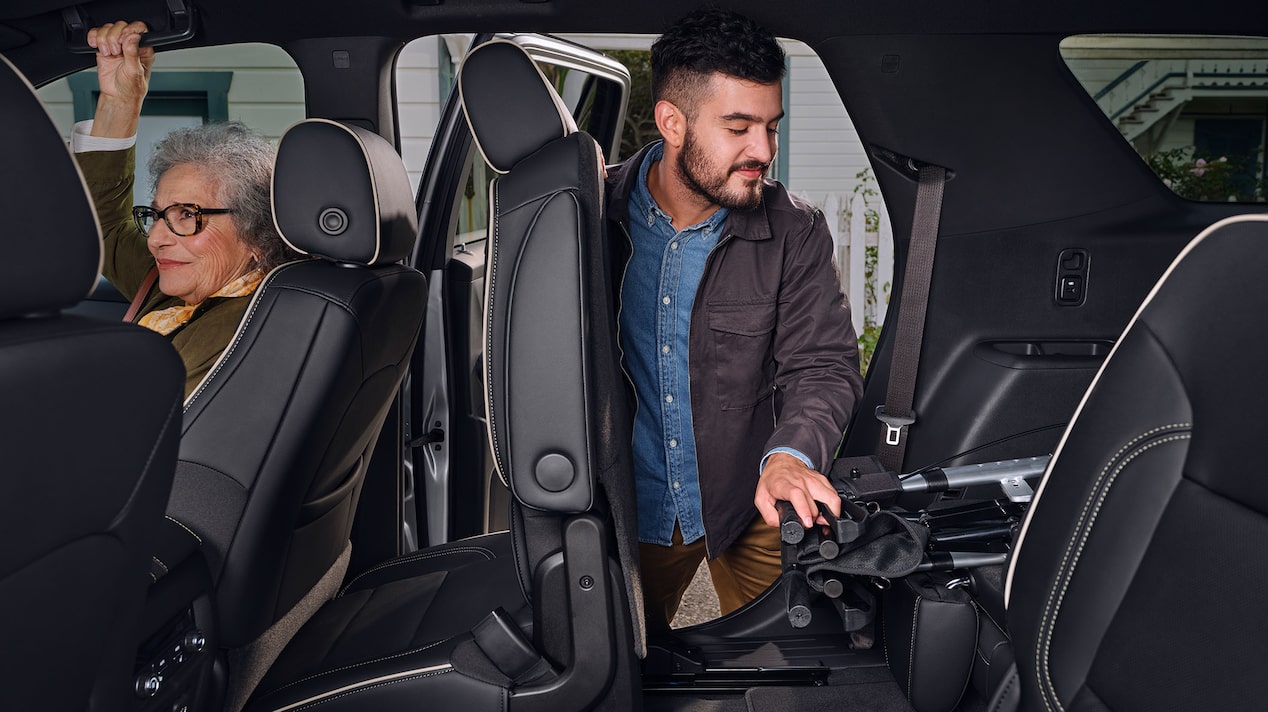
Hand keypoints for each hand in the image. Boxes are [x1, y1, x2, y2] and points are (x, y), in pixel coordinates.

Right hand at [87, 21, 153, 136]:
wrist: (117, 96)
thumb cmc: (131, 87)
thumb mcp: (134, 71)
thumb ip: (133, 53)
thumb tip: (133, 37)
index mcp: (143, 48)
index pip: (138, 28)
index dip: (129, 30)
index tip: (123, 39)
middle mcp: (130, 44)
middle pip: (120, 26)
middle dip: (114, 37)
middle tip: (116, 51)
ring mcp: (116, 45)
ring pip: (107, 28)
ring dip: (104, 40)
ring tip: (109, 54)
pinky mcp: (103, 47)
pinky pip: (96, 33)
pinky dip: (93, 37)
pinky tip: (96, 47)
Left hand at [754, 452, 840, 528]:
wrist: (782, 462)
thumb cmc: (772, 480)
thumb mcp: (761, 499)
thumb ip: (769, 515)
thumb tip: (782, 525)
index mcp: (785, 485)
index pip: (797, 495)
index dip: (804, 510)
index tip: (808, 522)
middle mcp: (801, 481)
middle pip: (817, 502)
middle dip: (815, 518)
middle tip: (809, 523)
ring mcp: (814, 479)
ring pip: (832, 498)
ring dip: (830, 512)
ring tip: (820, 518)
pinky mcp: (823, 480)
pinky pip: (834, 495)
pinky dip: (833, 506)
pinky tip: (823, 509)